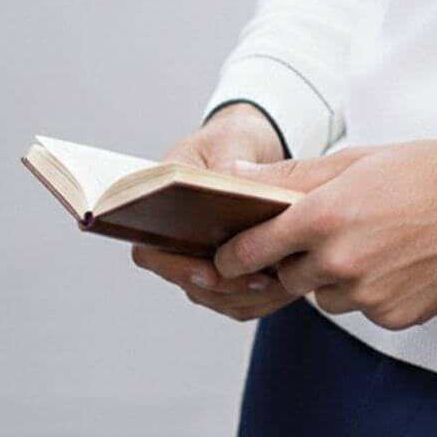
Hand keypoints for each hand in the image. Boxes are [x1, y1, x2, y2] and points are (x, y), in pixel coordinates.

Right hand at [129, 103, 297, 321]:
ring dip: (246, 296)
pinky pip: (235, 297)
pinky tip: (286, 286)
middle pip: (187, 281)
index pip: (150, 250)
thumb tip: (226, 185)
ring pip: (214, 296)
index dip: (176, 267)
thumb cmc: (232, 138)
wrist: (249, 146)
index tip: (211, 272)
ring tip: (282, 284)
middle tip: (263, 281)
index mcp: (160, 204)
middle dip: (226, 287)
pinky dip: (259, 298)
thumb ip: (226, 164)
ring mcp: (197, 256)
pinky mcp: (223, 268)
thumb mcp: (230, 141)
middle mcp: (173, 237)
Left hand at [212, 139, 436, 329]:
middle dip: (297, 261)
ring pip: (326, 298)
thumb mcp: (353, 161)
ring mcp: (368, 294)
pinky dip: (371, 293)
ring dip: (335, 279)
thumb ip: (290, 177)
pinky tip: (397, 263)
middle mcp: (340, 261)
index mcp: (324, 217)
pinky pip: (363, 311)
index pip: (253, 251)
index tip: (225, 258)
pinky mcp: (394, 317)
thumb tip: (234, 177)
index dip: (234, 256)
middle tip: (330, 234)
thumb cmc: (421, 172)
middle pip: (288, 278)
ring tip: (374, 243)